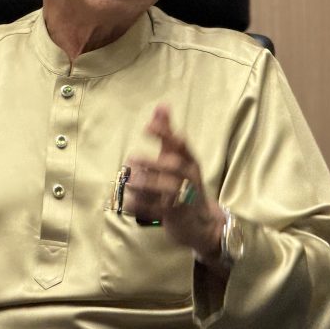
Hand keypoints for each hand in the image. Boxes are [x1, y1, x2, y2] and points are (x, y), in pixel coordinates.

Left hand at [125, 105, 226, 267]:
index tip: (147, 126)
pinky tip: (128, 200)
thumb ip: (168, 133)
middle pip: (175, 168)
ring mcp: (184, 198)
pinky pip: (158, 211)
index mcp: (190, 162)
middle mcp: (190, 179)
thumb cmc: (185, 183)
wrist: (202, 223)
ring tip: (128, 180)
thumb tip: (161, 105)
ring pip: (167, 190)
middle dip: (154, 162)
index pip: (181, 144)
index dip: (165, 134)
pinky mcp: (175, 216)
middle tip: (132, 157)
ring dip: (146, 184)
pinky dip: (142, 206)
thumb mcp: (179, 158)